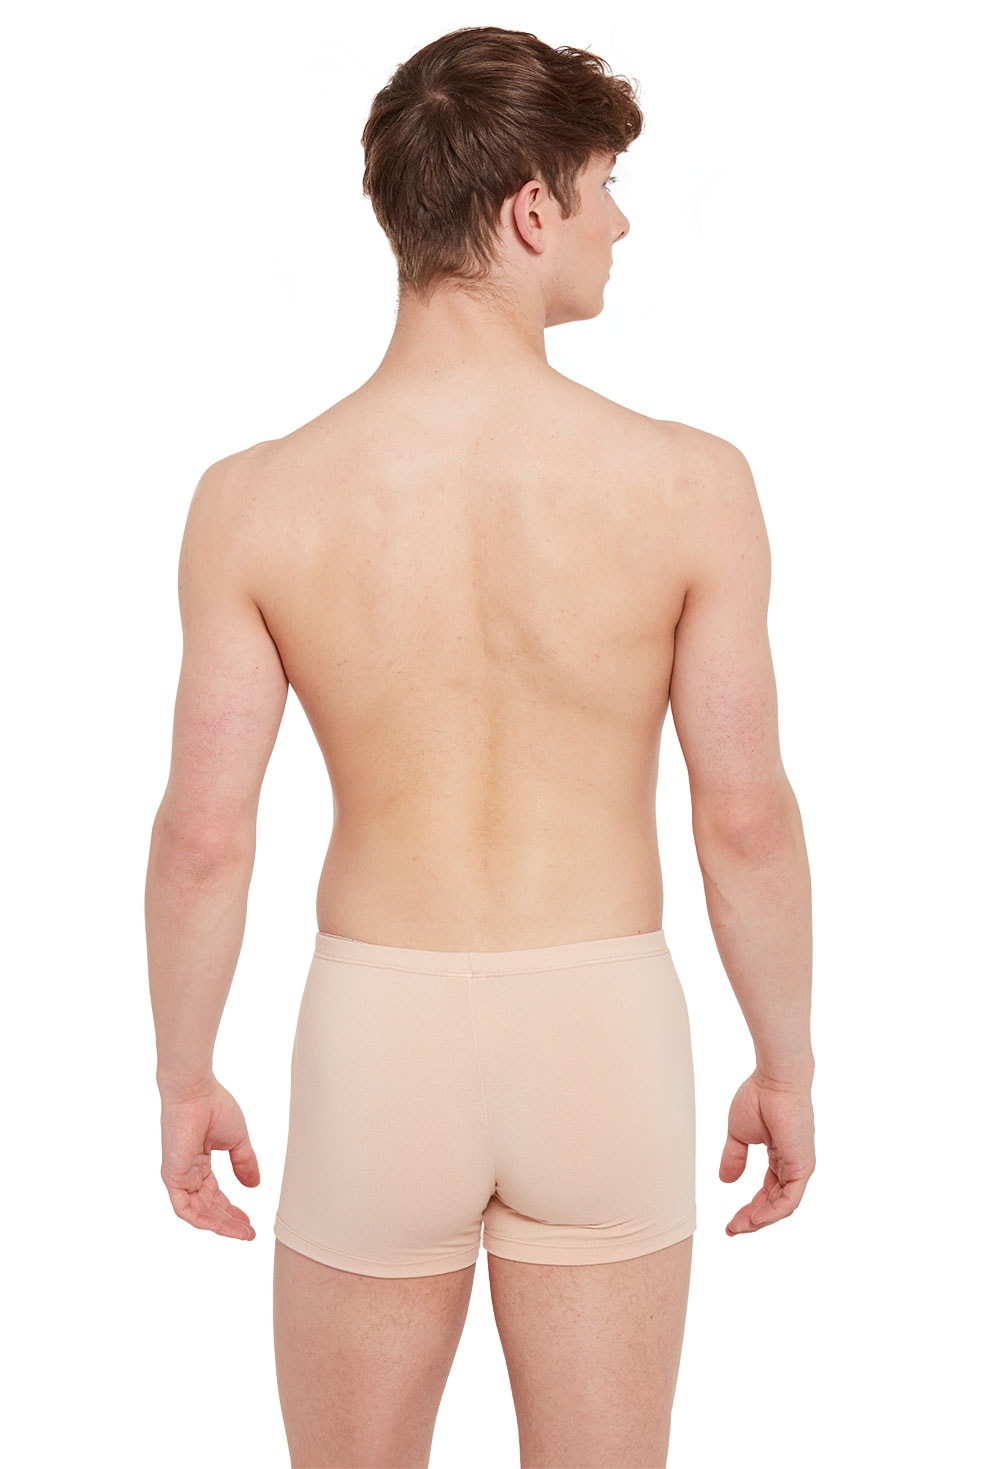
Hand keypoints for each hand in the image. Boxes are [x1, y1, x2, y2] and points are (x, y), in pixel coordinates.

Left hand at [159, 1078, 260, 1239]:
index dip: (232, 1209)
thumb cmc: (214, 1107)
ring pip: (198, 1213)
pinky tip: (223, 1226)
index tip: (249, 1221)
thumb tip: (254, 1185)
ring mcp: (179, 1176)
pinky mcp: (173, 1177)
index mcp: (199, 1162)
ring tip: (242, 1233)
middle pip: (207, 1207)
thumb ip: (244, 1163)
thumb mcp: (237, 1140)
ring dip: (221, 1225)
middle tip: (249, 1232)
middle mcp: (188, 1173)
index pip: (214, 1195)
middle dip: (229, 1221)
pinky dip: (204, 1221)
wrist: (196, 1092)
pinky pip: (186, 1209)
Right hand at [720, 1070, 814, 1234]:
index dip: (748, 1208)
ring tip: (738, 1227)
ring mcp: (800, 1166)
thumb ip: (734, 1158)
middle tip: (732, 1230)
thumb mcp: (738, 1134)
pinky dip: (772, 1212)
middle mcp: (793, 1164)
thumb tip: (725, 1181)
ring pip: (782, 1206)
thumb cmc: (759, 1097)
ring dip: (760, 1220)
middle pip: (774, 1203)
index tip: (729, 1221)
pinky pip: (789, 1199)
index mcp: (780, 1155)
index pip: (767, 1191)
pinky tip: (754, 1219)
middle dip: (752, 1219)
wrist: (774, 1080)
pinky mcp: (802, 1166)